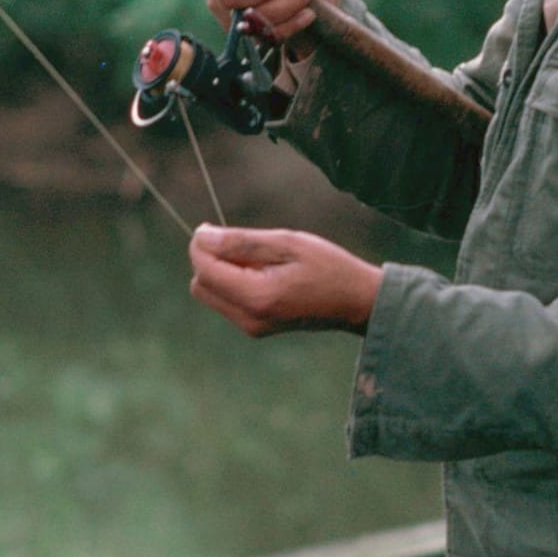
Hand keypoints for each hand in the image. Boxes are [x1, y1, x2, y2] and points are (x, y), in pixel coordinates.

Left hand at [188, 226, 381, 336]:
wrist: (357, 302)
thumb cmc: (328, 267)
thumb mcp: (287, 243)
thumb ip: (241, 242)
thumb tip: (201, 237)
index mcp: (257, 297)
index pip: (204, 270)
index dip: (201, 245)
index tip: (214, 229)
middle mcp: (249, 319)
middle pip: (200, 285)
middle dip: (210, 261)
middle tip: (243, 246)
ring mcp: (252, 327)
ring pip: (211, 294)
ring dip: (224, 272)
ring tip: (261, 262)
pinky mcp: (256, 327)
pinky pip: (227, 301)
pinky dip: (235, 283)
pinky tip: (265, 275)